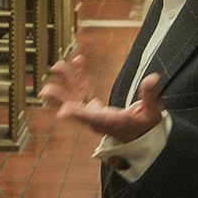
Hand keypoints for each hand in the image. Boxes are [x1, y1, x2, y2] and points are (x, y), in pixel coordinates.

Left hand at [39, 54, 163, 142]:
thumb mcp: (152, 113)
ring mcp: (93, 113)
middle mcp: (96, 119)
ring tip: (58, 65)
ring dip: (67, 82)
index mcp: (109, 123)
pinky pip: (84, 90)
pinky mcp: (94, 107)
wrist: (142, 136)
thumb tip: (152, 78)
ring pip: (76, 96)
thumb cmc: (146, 127)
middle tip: (46, 91)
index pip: (91, 119)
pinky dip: (80, 76)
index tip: (62, 112)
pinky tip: (77, 61)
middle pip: (75, 108)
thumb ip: (150, 96)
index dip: (77, 114)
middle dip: (60, 99)